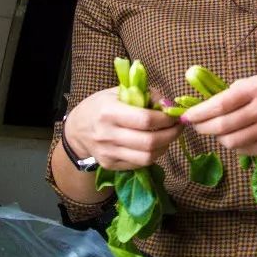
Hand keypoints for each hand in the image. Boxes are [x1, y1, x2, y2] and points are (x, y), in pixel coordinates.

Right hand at [64, 87, 180, 170]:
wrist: (78, 129)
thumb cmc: (101, 106)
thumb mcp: (118, 92)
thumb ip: (144, 94)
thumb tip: (168, 104)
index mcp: (109, 112)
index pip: (145, 120)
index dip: (166, 119)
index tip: (175, 115)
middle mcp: (108, 135)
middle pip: (149, 142)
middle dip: (171, 134)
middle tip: (179, 126)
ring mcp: (108, 153)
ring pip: (147, 157)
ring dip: (165, 146)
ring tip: (169, 136)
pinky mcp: (110, 165)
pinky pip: (139, 164)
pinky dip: (153, 155)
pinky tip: (156, 144)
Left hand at [182, 75, 256, 155]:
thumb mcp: (253, 82)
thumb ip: (229, 93)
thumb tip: (200, 108)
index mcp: (256, 89)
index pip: (220, 104)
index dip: (200, 112)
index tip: (186, 117)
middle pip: (223, 126)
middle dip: (202, 128)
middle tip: (195, 126)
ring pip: (231, 141)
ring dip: (218, 137)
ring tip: (218, 130)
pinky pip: (244, 150)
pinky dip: (234, 145)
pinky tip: (235, 135)